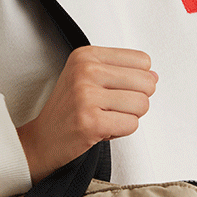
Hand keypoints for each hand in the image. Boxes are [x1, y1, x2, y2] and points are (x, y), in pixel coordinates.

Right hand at [16, 46, 156, 184]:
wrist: (42, 140)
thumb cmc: (68, 111)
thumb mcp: (90, 79)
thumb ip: (123, 73)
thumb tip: (154, 76)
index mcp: (86, 55)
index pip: (142, 61)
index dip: (136, 80)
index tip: (114, 90)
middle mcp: (85, 71)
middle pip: (146, 83)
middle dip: (136, 101)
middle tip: (112, 108)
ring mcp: (86, 96)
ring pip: (142, 105)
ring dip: (128, 117)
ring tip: (105, 118)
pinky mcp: (90, 121)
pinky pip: (132, 124)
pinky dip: (121, 131)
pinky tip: (101, 129)